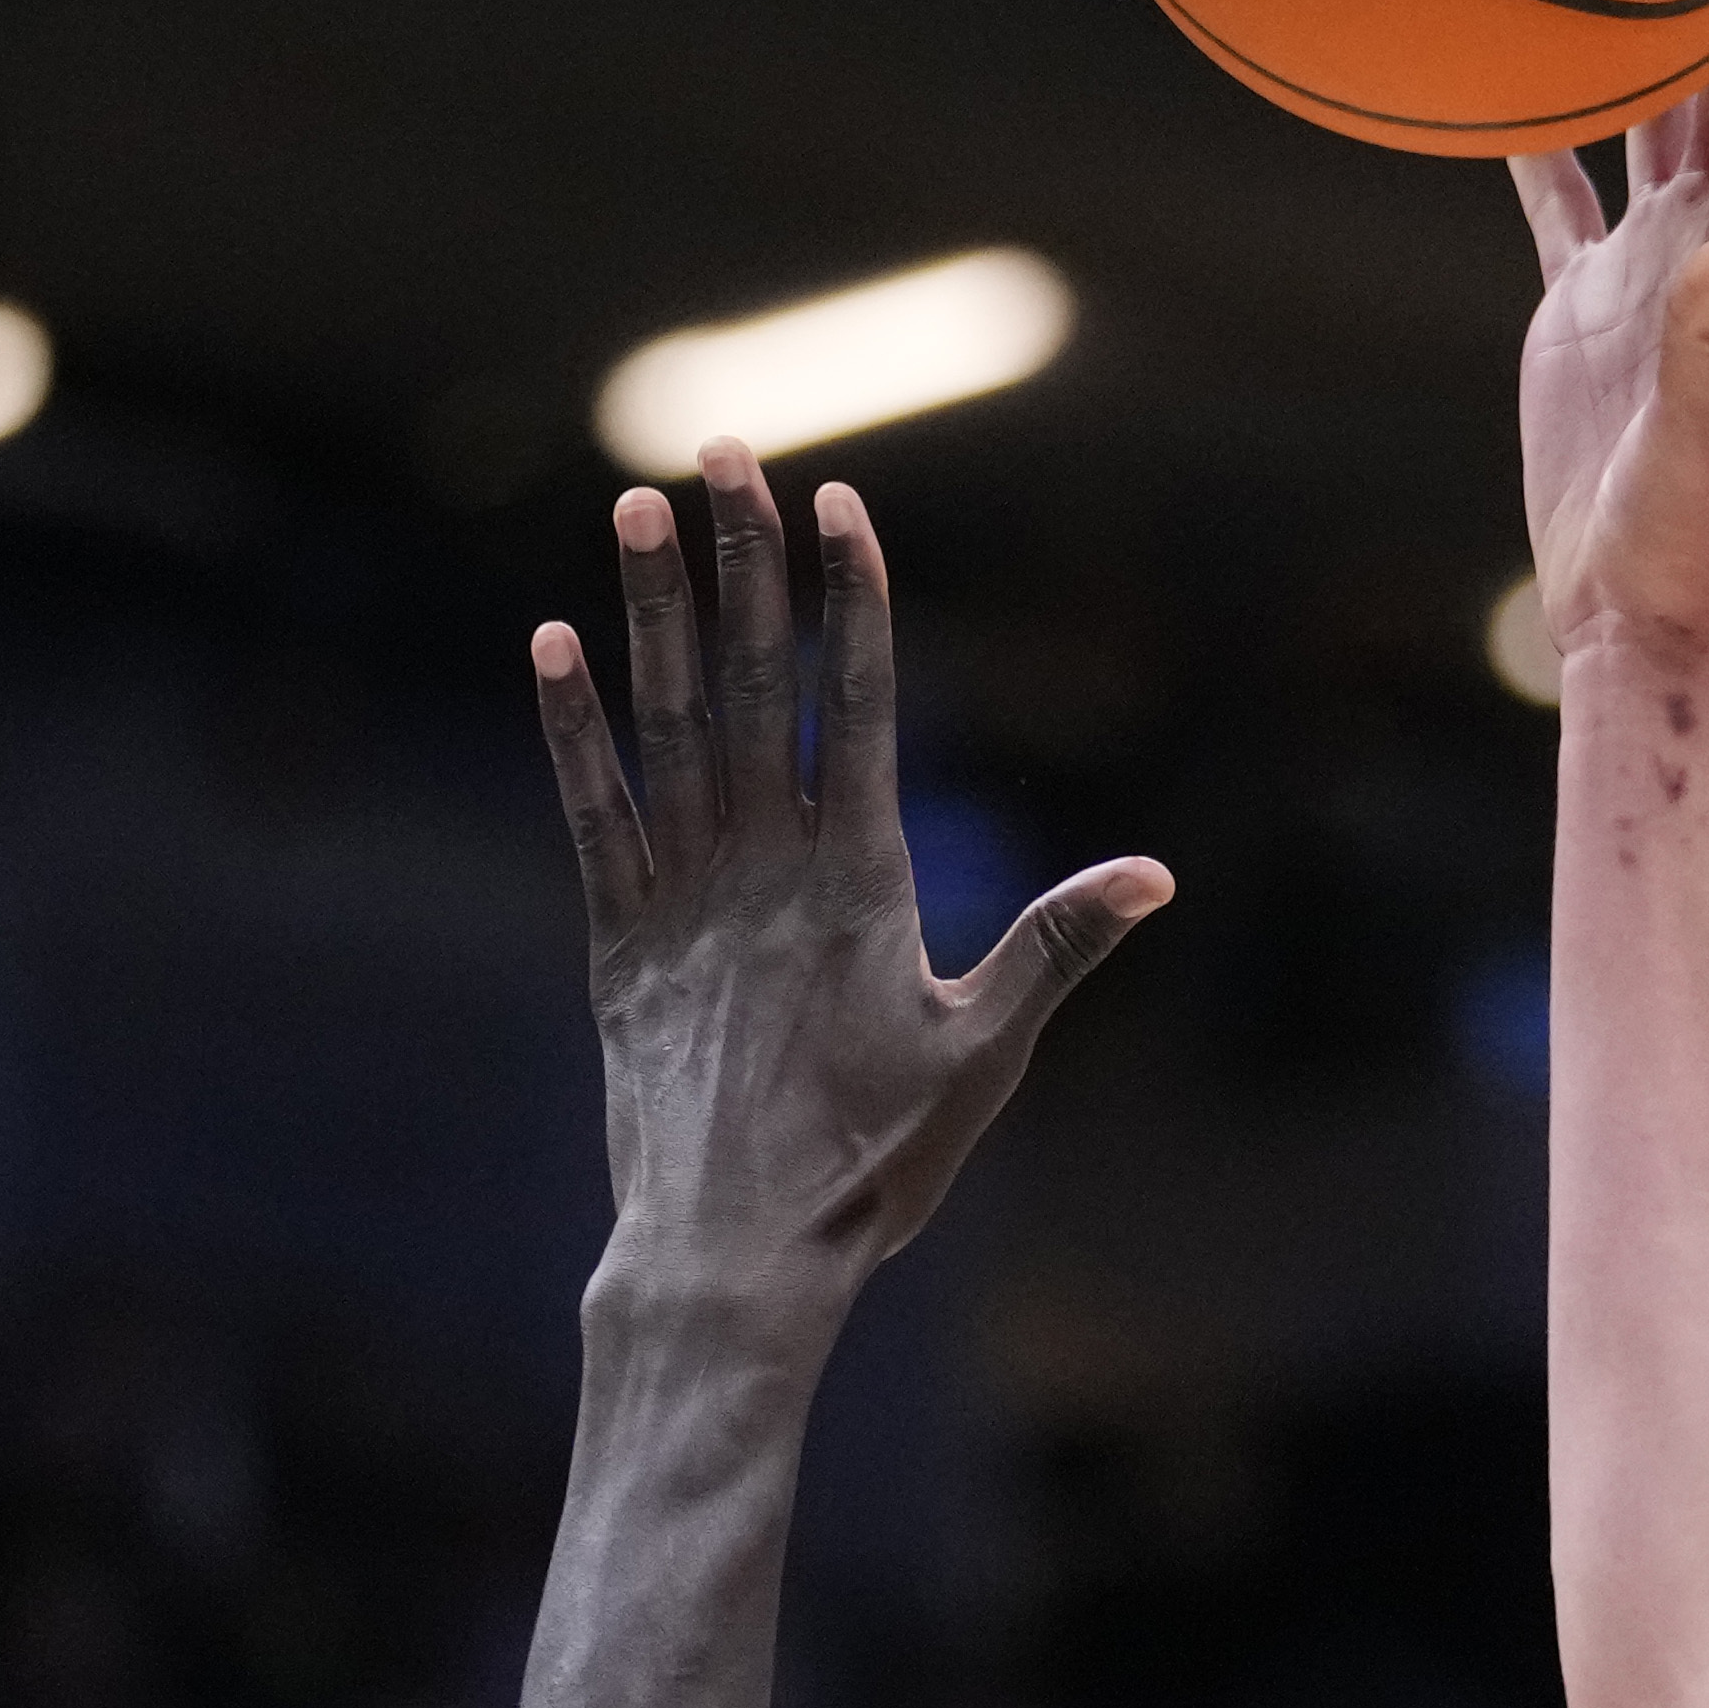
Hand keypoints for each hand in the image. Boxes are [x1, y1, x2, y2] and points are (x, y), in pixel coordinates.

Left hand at [537, 455, 1162, 1280]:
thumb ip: (1057, 948)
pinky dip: (573, 726)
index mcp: (861, 883)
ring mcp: (683, 900)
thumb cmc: (872, 1166)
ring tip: (641, 505)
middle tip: (729, 451)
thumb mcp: (985, 1055)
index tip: (836, 503)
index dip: (848, 596)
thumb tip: (1155, 875)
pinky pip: (593, 810)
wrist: (733, 1256)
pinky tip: (553, 642)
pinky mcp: (618, 944)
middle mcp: (765, 870)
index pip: (858, 704)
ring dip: (653, 609)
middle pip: (755, 682)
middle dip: (744, 562)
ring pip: (668, 724)